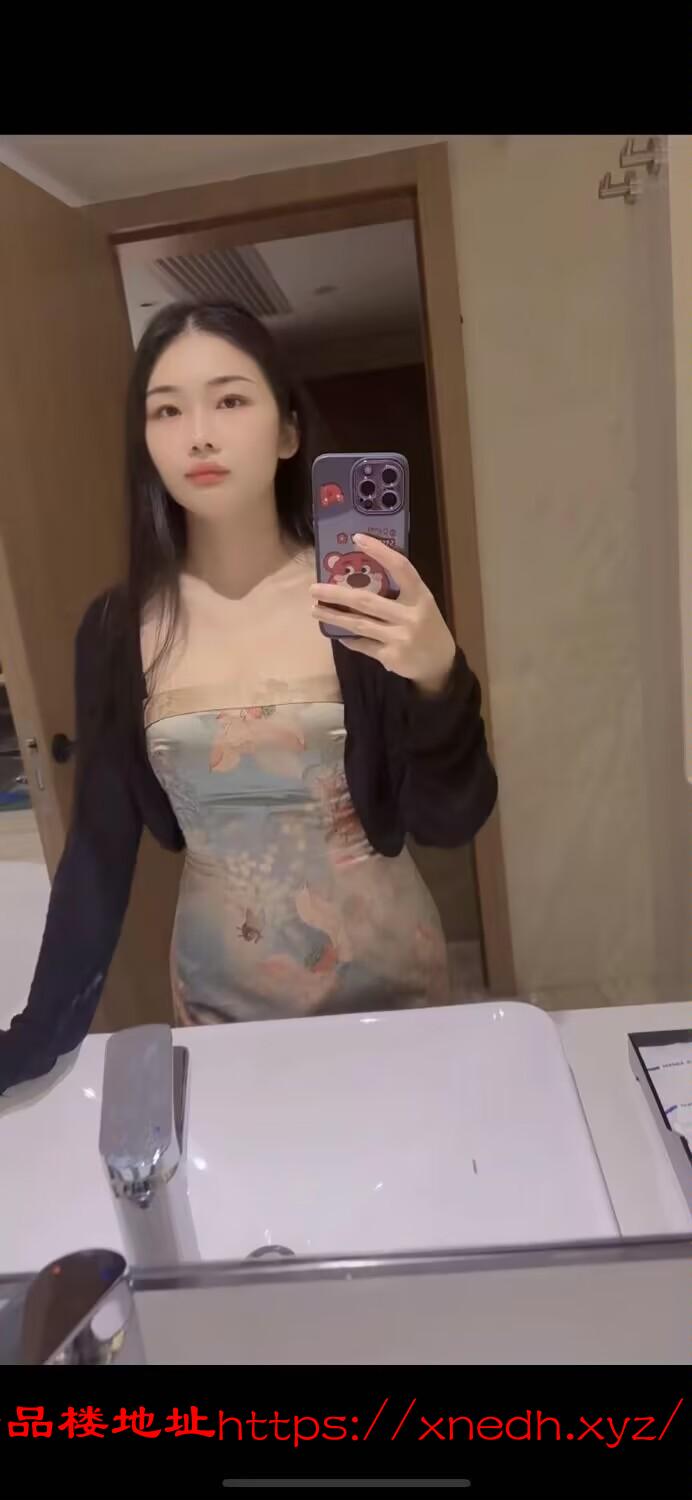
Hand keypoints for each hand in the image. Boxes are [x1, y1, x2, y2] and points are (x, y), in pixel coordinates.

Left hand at [310, 533, 455, 694]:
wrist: (440, 664)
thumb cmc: (427, 628)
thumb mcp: (421, 605)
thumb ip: (399, 593)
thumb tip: (359, 578)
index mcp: (420, 596)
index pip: (401, 567)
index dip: (380, 551)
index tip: (357, 539)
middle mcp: (411, 615)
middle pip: (367, 601)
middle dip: (337, 594)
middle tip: (314, 588)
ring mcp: (400, 637)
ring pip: (359, 624)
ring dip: (334, 616)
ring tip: (315, 609)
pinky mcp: (391, 656)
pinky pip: (363, 644)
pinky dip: (348, 638)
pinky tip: (337, 633)